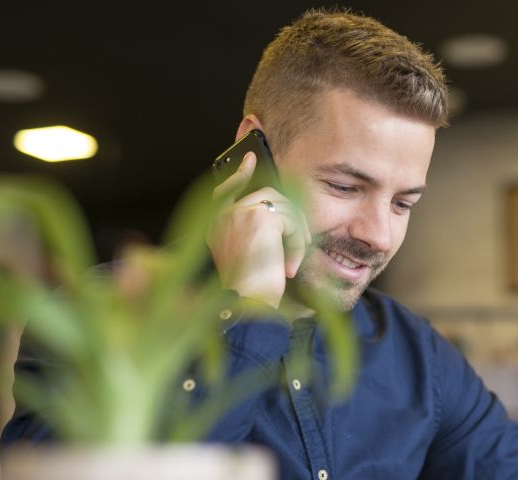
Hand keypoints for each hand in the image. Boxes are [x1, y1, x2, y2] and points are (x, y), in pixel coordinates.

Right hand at [207, 152, 311, 307]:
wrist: (248, 308)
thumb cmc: (252, 293)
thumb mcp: (252, 258)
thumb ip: (259, 232)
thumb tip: (280, 209)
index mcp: (215, 227)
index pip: (226, 191)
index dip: (239, 174)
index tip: (250, 158)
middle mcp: (221, 218)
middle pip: (268, 196)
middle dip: (291, 218)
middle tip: (302, 243)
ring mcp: (237, 215)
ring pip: (284, 207)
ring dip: (296, 236)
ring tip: (289, 264)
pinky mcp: (257, 218)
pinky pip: (291, 219)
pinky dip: (297, 243)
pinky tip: (289, 266)